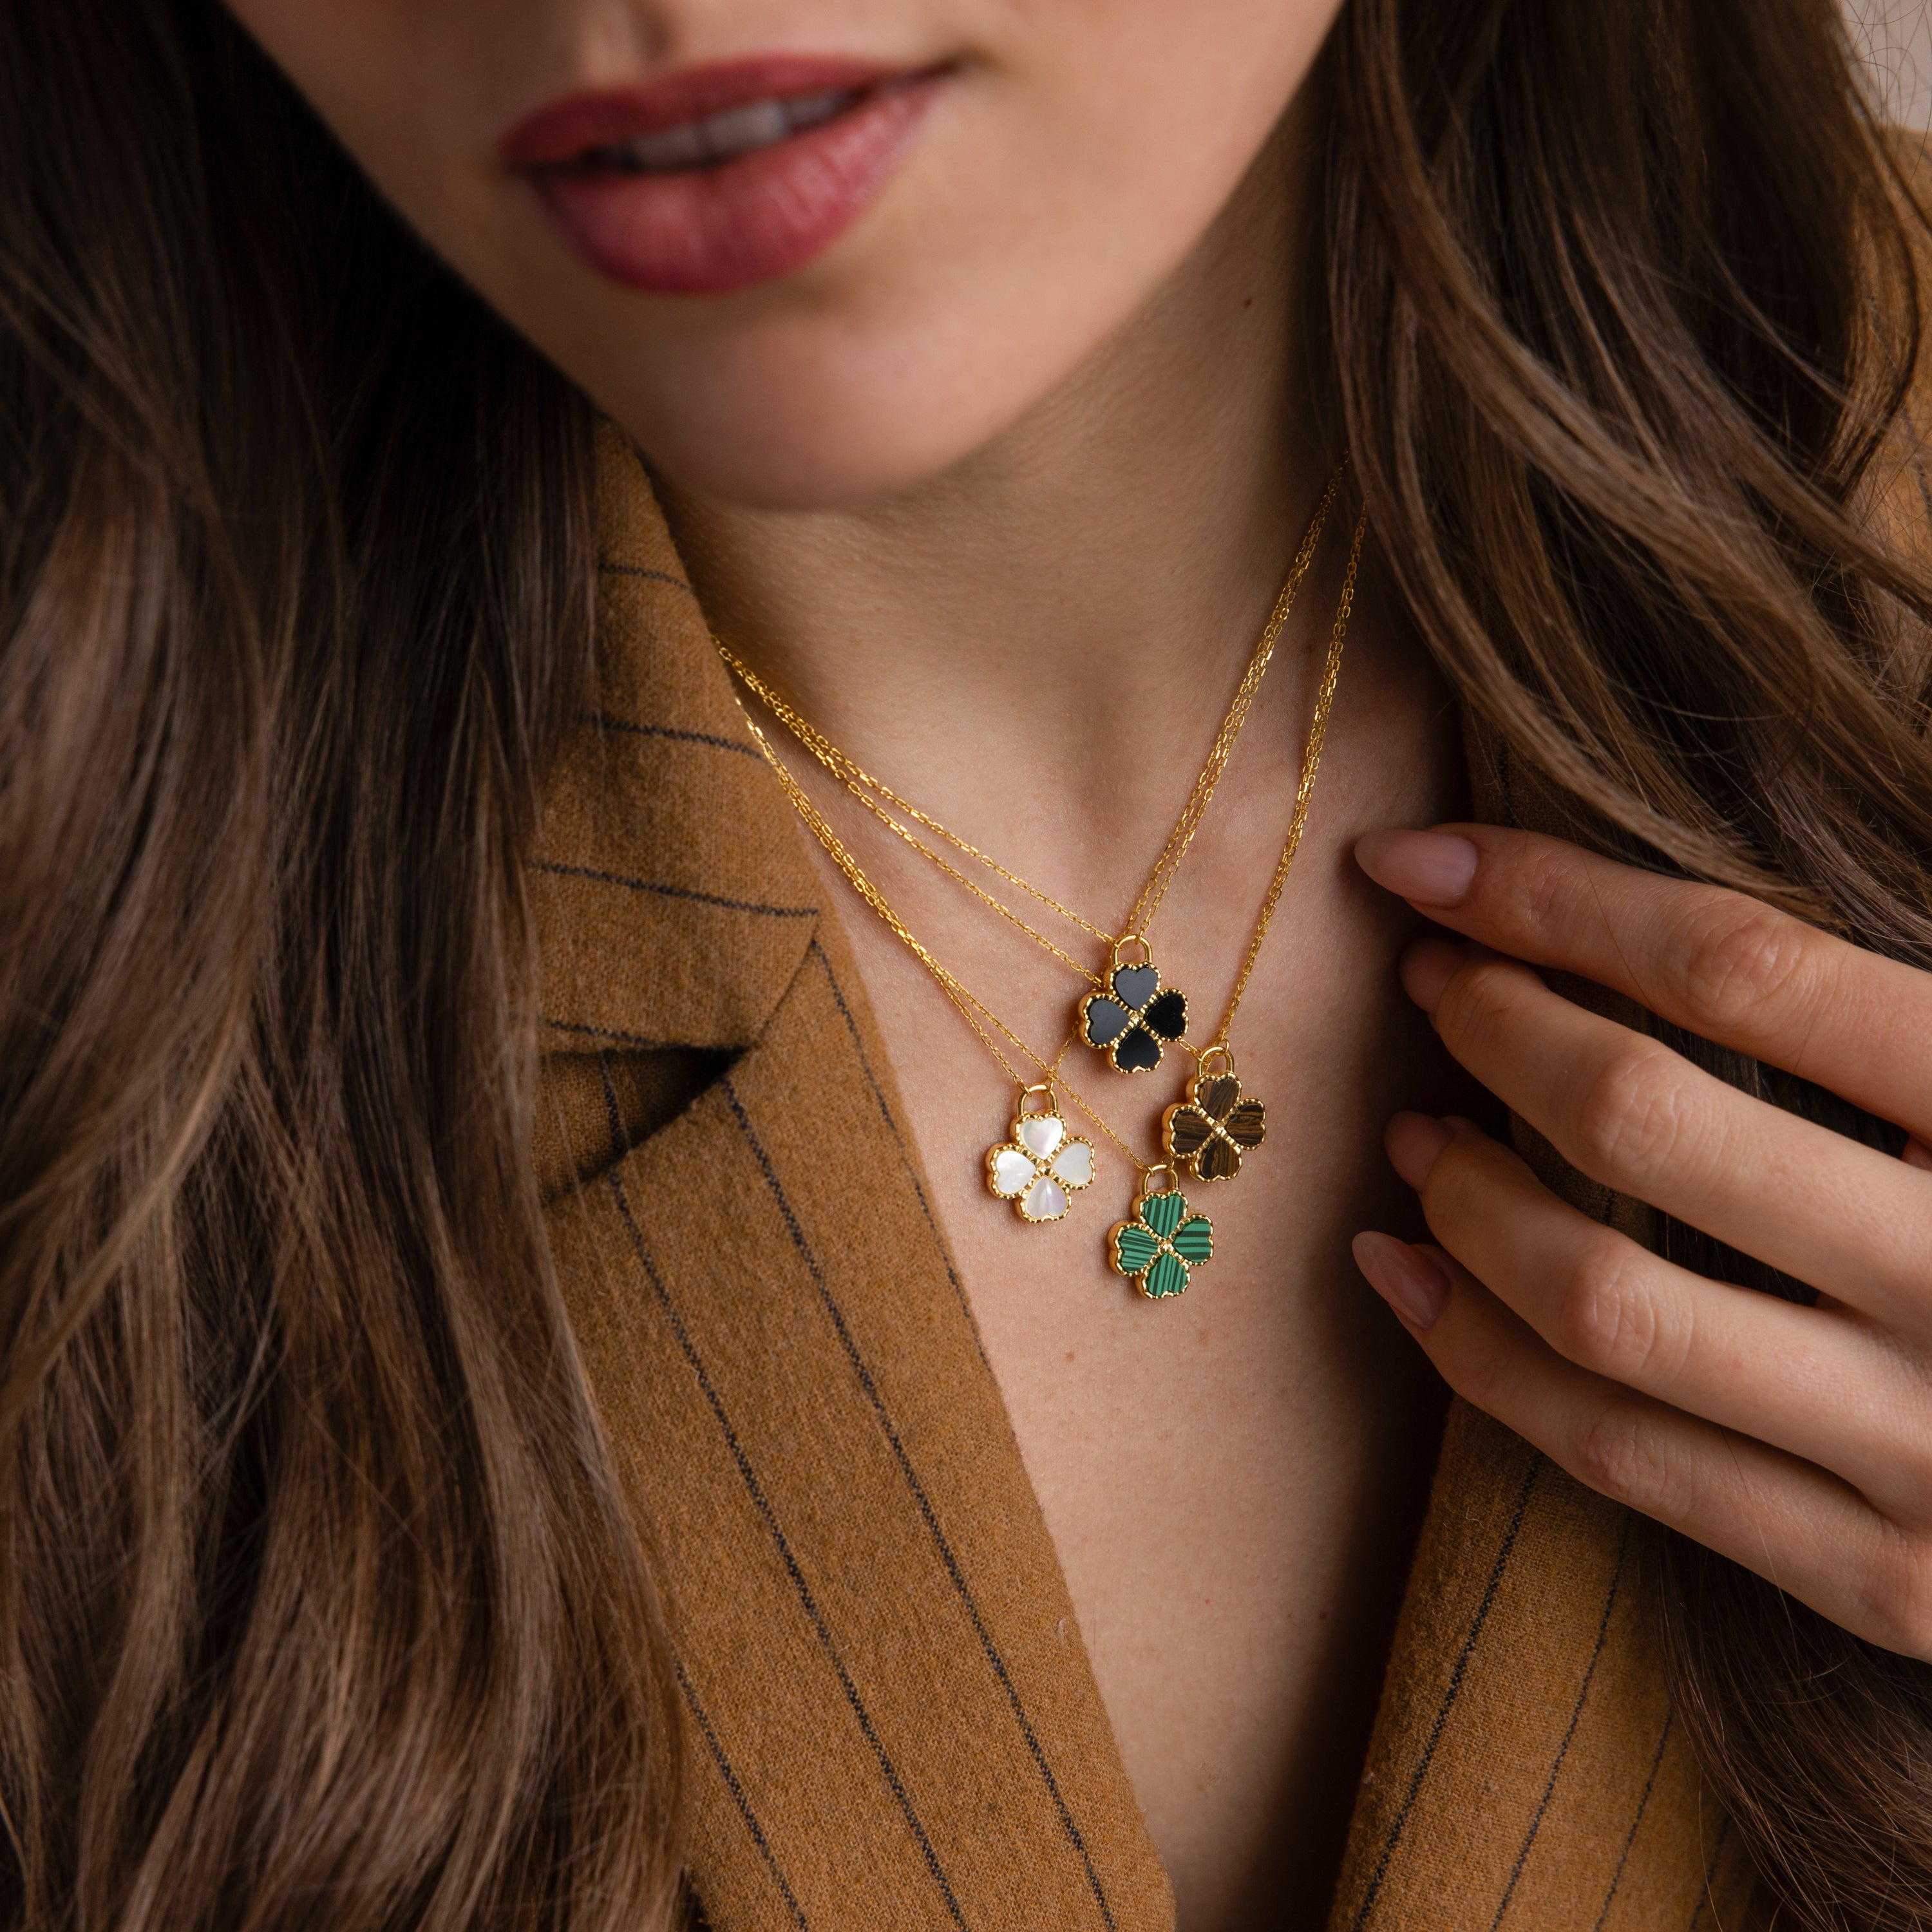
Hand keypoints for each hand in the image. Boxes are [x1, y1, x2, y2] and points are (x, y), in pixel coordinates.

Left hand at [1351, 823, 1931, 1659]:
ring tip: (1414, 1133)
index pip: (1740, 967)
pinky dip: (1474, 1354)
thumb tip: (1619, 910)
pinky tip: (1401, 1271)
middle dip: (1497, 1029)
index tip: (1424, 864)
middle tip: (1435, 985)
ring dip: (1465, 1197)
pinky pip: (1620, 1458)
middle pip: (1645, 1122)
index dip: (1554, 898)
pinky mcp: (1889, 1580)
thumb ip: (1868, 1016)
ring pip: (1604, 1303)